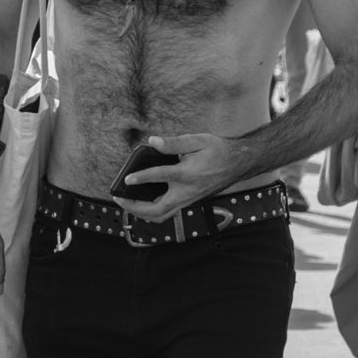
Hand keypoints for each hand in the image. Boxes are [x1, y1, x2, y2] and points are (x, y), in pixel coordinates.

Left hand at [119, 131, 251, 219]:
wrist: (238, 164)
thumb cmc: (218, 151)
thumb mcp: (198, 141)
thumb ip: (174, 142)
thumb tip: (153, 141)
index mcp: (188, 174)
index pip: (162, 177)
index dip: (142, 177)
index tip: (128, 179)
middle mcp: (187, 192)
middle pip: (157, 210)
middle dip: (135, 208)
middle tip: (119, 198)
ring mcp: (188, 200)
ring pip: (161, 216)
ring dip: (141, 213)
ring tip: (126, 202)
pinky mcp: (188, 203)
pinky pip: (167, 213)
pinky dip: (151, 211)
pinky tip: (141, 202)